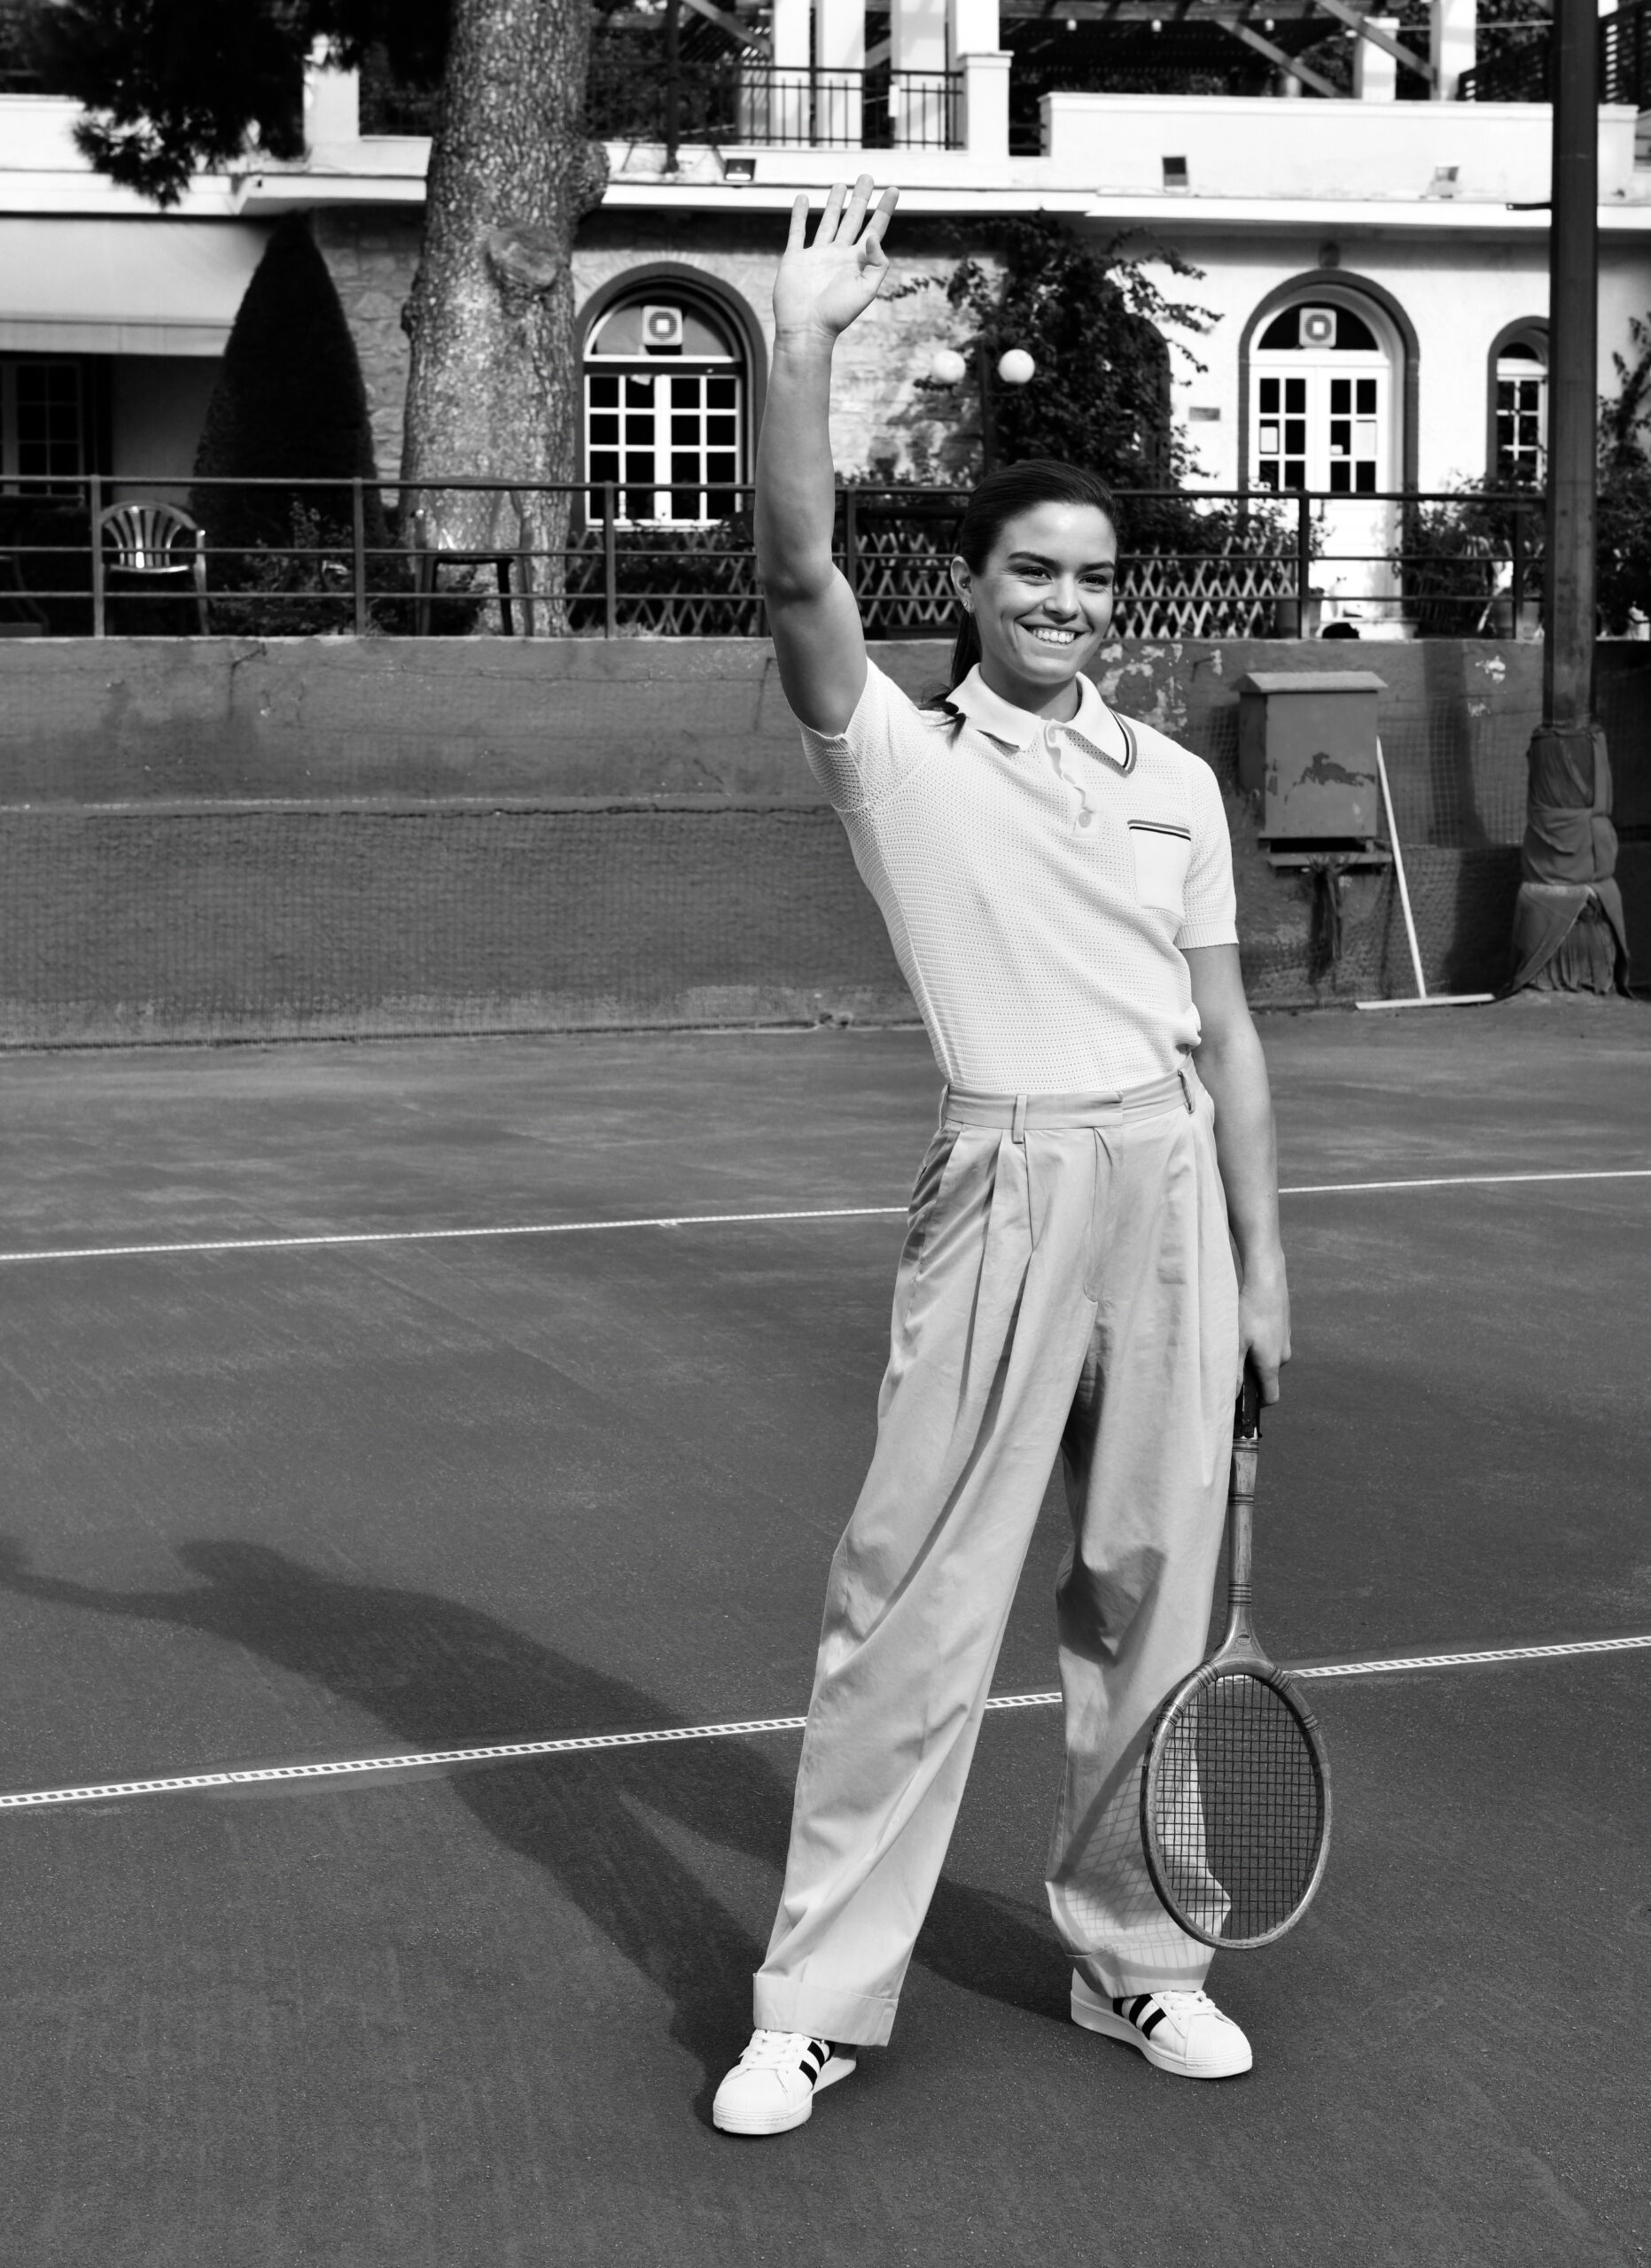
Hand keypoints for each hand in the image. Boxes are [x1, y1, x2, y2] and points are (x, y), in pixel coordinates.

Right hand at [774, 176, 898, 346]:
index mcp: (857, 262)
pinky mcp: (796, 258)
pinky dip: (798, 215)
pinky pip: (797, 231)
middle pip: (852, 219)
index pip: (875, 229)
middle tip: (866, 176)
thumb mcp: (867, 291)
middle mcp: (838, 255)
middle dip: (860, 198)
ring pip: (828, 221)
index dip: (884, 210)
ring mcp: (817, 255)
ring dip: (834, 203)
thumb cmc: (837, 315)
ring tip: (840, 185)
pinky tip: (803, 200)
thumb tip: (873, 237)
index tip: (893, 190)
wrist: (806, 329)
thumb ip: (877, 263)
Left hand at [1238, 1253, 1290, 1405]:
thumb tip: (1231, 1397)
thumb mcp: (1235, 1344)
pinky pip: (1269, 1342)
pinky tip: (1244, 1324)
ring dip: (1252, 1356)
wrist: (1267, 1278)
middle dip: (1249, 1376)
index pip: (1271, 1397)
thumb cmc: (1249, 1312)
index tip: (1240, 1402)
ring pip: (1266, 1357)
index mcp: (1272, 1364)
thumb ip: (1233, 1372)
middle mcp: (1283, 1355)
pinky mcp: (1282, 1326)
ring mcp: (1284, 1339)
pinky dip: (1257, 1340)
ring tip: (1234, 1339)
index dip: (1257, 1404)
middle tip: (1228, 1363)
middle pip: (1266, 1377)